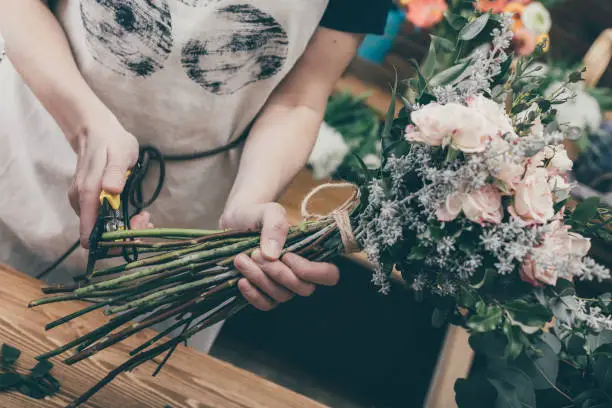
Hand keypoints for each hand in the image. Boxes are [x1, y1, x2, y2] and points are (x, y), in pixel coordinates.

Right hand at [67, 111, 138, 247]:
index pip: (91, 235)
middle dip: (124, 235)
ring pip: (102, 230)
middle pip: (98, 236)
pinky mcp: (88, 202)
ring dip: (125, 228)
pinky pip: (102, 221)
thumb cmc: (112, 142)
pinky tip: (135, 213)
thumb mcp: (121, 154)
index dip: (113, 241)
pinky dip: (120, 222)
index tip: (134, 231)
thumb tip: (111, 190)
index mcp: (87, 195)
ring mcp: (83, 203)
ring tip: (143, 215)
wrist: (97, 130)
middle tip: (145, 219)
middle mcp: (81, 203)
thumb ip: (116, 173)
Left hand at [220, 203, 338, 310]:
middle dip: (279, 274)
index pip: (329, 275)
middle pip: (304, 289)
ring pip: (282, 296)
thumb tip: (273, 254)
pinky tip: (241, 280)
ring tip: (241, 258)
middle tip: (256, 253)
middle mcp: (301, 273)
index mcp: (311, 253)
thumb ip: (276, 224)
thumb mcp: (268, 211)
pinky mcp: (265, 293)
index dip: (311, 271)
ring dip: (260, 279)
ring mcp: (284, 285)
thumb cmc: (257, 215)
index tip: (286, 255)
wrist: (235, 222)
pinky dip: (253, 295)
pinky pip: (266, 305)